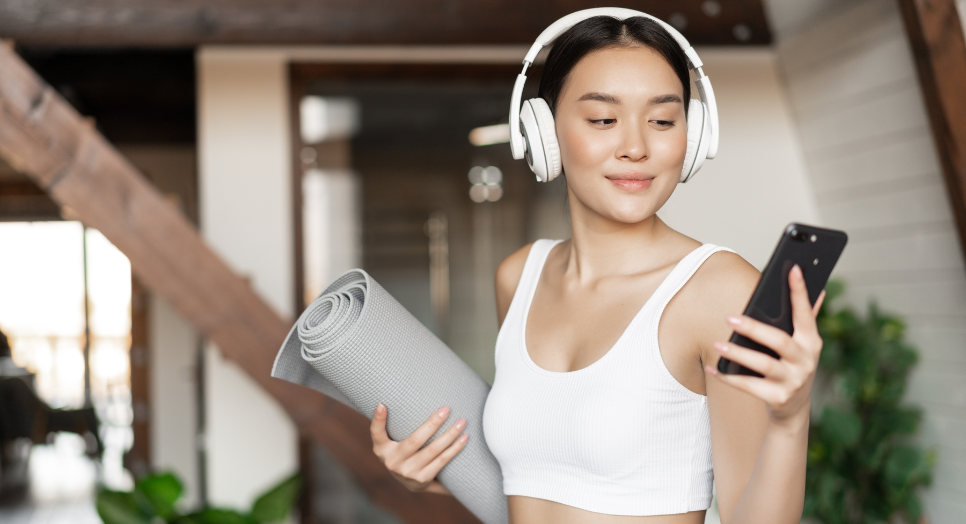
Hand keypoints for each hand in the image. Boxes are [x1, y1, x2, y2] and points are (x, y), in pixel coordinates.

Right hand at [370, 403, 467, 494]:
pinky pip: (442, 461)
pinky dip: (454, 449)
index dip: (378, 420)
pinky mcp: (423, 480)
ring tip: (461, 422)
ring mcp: (408, 473)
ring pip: (433, 451)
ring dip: (449, 436)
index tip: (382, 405)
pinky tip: (464, 438)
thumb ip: (383, 425)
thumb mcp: (387, 441)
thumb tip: (382, 404)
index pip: (376, 433)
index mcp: (381, 450)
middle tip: (447, 409)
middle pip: (415, 440)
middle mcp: (393, 462)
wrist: (408, 482)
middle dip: (433, 424)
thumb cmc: (399, 452)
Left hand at [705, 264, 825, 427]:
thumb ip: (807, 319)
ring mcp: (793, 381)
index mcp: (812, 342)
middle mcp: (806, 361)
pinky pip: (748, 386)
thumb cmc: (793, 366)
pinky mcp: (778, 398)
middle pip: (779, 341)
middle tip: (730, 317)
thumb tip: (818, 288)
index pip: (806, 313)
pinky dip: (728, 377)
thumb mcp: (804, 345)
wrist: (794, 408)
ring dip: (738, 354)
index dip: (800, 292)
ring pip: (763, 365)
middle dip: (754, 328)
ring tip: (718, 344)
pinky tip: (712, 367)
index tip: (792, 269)